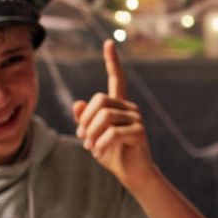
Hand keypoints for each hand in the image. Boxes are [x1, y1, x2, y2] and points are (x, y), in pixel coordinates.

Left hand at [73, 40, 152, 187]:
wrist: (132, 174)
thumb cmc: (112, 154)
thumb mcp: (92, 136)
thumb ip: (84, 120)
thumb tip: (78, 103)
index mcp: (118, 105)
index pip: (117, 78)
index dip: (112, 61)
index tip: (108, 43)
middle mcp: (129, 107)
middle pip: (99, 101)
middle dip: (85, 121)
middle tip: (83, 139)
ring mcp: (136, 119)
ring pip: (104, 117)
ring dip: (91, 134)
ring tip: (90, 148)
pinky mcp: (139, 132)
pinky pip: (112, 133)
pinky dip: (100, 144)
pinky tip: (99, 153)